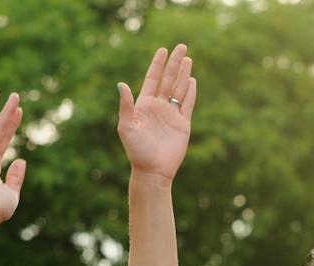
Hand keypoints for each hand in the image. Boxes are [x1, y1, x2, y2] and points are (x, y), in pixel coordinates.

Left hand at [118, 45, 196, 181]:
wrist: (153, 170)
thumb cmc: (136, 150)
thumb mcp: (126, 126)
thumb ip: (126, 105)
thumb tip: (122, 84)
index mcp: (144, 104)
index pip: (153, 79)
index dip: (157, 64)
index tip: (162, 50)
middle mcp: (158, 107)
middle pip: (168, 80)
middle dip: (174, 63)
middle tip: (181, 46)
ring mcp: (171, 115)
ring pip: (179, 89)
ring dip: (183, 74)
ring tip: (188, 59)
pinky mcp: (182, 125)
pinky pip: (187, 105)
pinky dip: (190, 92)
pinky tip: (192, 81)